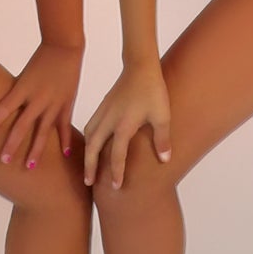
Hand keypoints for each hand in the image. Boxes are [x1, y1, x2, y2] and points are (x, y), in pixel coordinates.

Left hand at [0, 42, 82, 168]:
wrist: (64, 47)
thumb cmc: (40, 60)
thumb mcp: (23, 76)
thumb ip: (16, 94)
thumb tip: (4, 112)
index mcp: (23, 88)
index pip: (5, 107)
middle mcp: (38, 98)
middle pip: (22, 125)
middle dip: (12, 144)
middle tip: (3, 160)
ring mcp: (54, 102)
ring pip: (43, 131)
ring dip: (36, 150)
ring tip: (30, 167)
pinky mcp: (67, 103)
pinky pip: (65, 126)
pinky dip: (65, 140)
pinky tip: (65, 155)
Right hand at [82, 63, 172, 191]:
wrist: (141, 66)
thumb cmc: (153, 90)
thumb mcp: (162, 116)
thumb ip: (162, 139)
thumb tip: (165, 160)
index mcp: (123, 125)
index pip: (117, 154)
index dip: (116, 172)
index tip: (116, 187)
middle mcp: (109, 120)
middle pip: (94, 148)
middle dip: (91, 166)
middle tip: (89, 183)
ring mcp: (104, 112)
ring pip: (89, 136)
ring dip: (87, 153)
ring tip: (88, 166)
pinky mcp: (103, 106)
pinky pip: (90, 126)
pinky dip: (88, 139)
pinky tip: (92, 144)